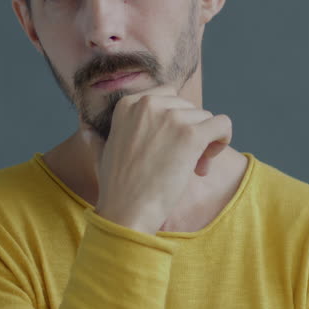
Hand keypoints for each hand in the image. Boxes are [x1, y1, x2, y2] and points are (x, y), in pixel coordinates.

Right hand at [82, 83, 231, 234]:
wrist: (126, 212)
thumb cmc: (116, 189)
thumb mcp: (101, 155)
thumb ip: (96, 139)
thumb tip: (86, 132)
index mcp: (129, 103)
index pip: (169, 96)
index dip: (174, 121)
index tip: (168, 147)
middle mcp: (150, 103)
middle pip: (189, 108)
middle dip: (190, 132)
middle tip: (181, 163)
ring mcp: (172, 117)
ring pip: (206, 118)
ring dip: (204, 143)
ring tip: (190, 170)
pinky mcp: (191, 134)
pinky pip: (222, 124)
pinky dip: (222, 141)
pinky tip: (207, 162)